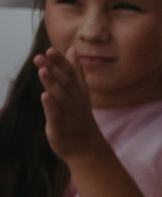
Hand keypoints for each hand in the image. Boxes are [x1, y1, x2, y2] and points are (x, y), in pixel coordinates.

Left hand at [33, 48, 104, 162]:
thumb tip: (72, 49)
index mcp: (78, 91)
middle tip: (41, 56)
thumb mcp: (80, 90)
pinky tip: (45, 96)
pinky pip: (56, 115)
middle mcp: (75, 100)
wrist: (85, 147)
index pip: (70, 73)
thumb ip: (75, 70)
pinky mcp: (60, 126)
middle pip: (64, 82)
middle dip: (53, 69)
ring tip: (42, 71)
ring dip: (52, 83)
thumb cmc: (79, 116)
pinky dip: (51, 106)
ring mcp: (69, 113)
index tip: (51, 50)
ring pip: (60, 96)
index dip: (61, 62)